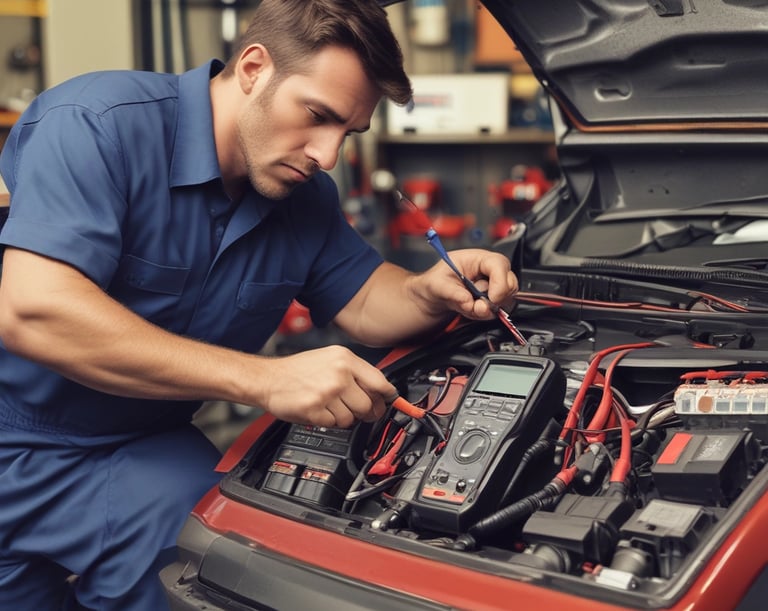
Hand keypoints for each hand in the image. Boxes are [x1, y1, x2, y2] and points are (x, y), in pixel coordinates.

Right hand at [254, 345, 395, 427]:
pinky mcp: (315, 410)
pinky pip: (334, 425)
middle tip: (356, 410)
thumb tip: (380, 390)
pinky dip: (328, 423)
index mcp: (345, 359)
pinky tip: (319, 411)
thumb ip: (355, 372)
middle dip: (364, 412)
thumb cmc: (297, 370)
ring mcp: (327, 392)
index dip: (388, 396)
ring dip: (343, 418)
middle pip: (368, 404)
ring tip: (329, 406)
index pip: (379, 381)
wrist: (268, 379)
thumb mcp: (330, 359)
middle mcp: (339, 374)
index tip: (391, 402)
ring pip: (352, 418)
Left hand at [417, 248, 518, 319]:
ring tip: (469, 306)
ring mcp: (495, 285)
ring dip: (488, 309)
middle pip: (510, 283)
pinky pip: (500, 311)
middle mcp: (490, 270)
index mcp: (477, 258)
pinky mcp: (495, 299)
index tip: (491, 299)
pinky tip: (473, 309)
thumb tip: (469, 302)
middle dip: (494, 300)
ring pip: (507, 300)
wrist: (435, 295)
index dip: (499, 283)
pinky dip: (486, 315)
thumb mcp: (437, 284)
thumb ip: (453, 293)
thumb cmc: (437, 282)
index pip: (499, 265)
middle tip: (475, 306)